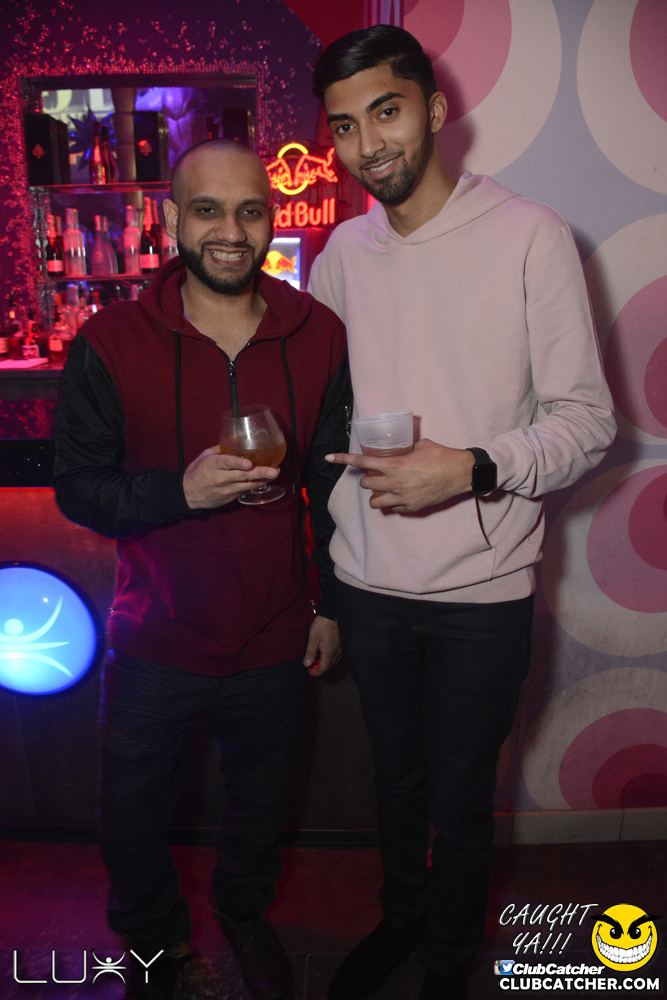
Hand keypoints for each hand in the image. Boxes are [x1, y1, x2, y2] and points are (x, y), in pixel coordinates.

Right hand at [183, 446, 279, 508]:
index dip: (238, 463)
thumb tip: (238, 438)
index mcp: (212, 465)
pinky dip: (255, 485)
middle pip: (242, 476)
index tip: (249, 464)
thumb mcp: (205, 455)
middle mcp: (219, 479)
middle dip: (260, 473)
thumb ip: (222, 448)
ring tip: (274, 474)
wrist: (188, 494)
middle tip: (274, 471)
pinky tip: (265, 480)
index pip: (226, 463)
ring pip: (247, 486)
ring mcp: (225, 490)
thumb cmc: (197, 471)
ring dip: (262, 480)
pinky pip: (245, 491)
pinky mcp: (230, 498)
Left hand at [303, 615, 340, 675]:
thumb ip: (310, 653)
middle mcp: (337, 652)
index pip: (324, 668)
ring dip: (325, 663)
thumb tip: (307, 664)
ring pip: (334, 661)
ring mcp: (341, 648)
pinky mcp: (342, 644)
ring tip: (317, 660)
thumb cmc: (323, 625)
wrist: (334, 614)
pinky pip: (337, 655)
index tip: (310, 672)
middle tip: (311, 666)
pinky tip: (325, 653)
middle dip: (320, 668)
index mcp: (329, 652)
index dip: (316, 672)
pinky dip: (330, 658)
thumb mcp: (313, 638)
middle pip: (329, 666)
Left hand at [325, 438, 475, 512]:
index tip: (329, 458)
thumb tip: (399, 446)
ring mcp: (403, 498)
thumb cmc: (442, 456)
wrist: (461, 474)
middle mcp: (395, 483)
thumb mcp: (421, 446)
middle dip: (368, 479)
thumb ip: (405, 449)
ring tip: (384, 489)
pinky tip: (401, 495)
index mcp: (395, 465)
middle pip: (366, 485)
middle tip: (375, 475)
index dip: (343, 459)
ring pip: (375, 503)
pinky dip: (393, 503)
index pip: (362, 462)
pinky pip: (393, 509)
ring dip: (376, 495)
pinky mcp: (411, 508)